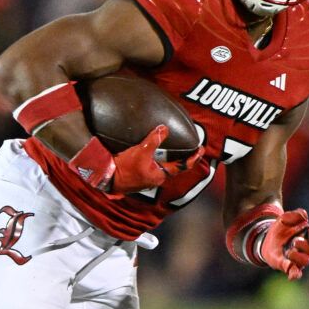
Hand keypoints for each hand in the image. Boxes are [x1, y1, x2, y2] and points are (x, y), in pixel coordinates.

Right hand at [79, 125, 198, 195]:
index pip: (182, 166)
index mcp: (160, 174)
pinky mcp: (138, 178)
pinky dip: (157, 160)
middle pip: (173, 168)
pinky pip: (152, 168)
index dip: (193, 158)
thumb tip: (164, 128)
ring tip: (172, 150)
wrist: (107, 178)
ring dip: (169, 160)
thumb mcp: (141, 151)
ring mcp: (147, 179)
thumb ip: (154, 140)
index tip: (201, 149)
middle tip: (189, 149)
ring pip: (162, 168)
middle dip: (182, 159)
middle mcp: (156, 179)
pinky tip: (153, 154)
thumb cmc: (125, 167)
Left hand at [256, 209, 308, 280]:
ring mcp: (300, 258)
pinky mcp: (290, 266)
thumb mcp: (284, 218)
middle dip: (304, 245)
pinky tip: (291, 276)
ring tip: (289, 252)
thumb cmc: (282, 229)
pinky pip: (296, 273)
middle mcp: (307, 247)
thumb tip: (304, 217)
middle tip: (294, 241)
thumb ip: (294, 215)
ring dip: (298, 257)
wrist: (267, 240)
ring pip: (305, 260)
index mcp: (308, 234)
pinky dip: (295, 275)